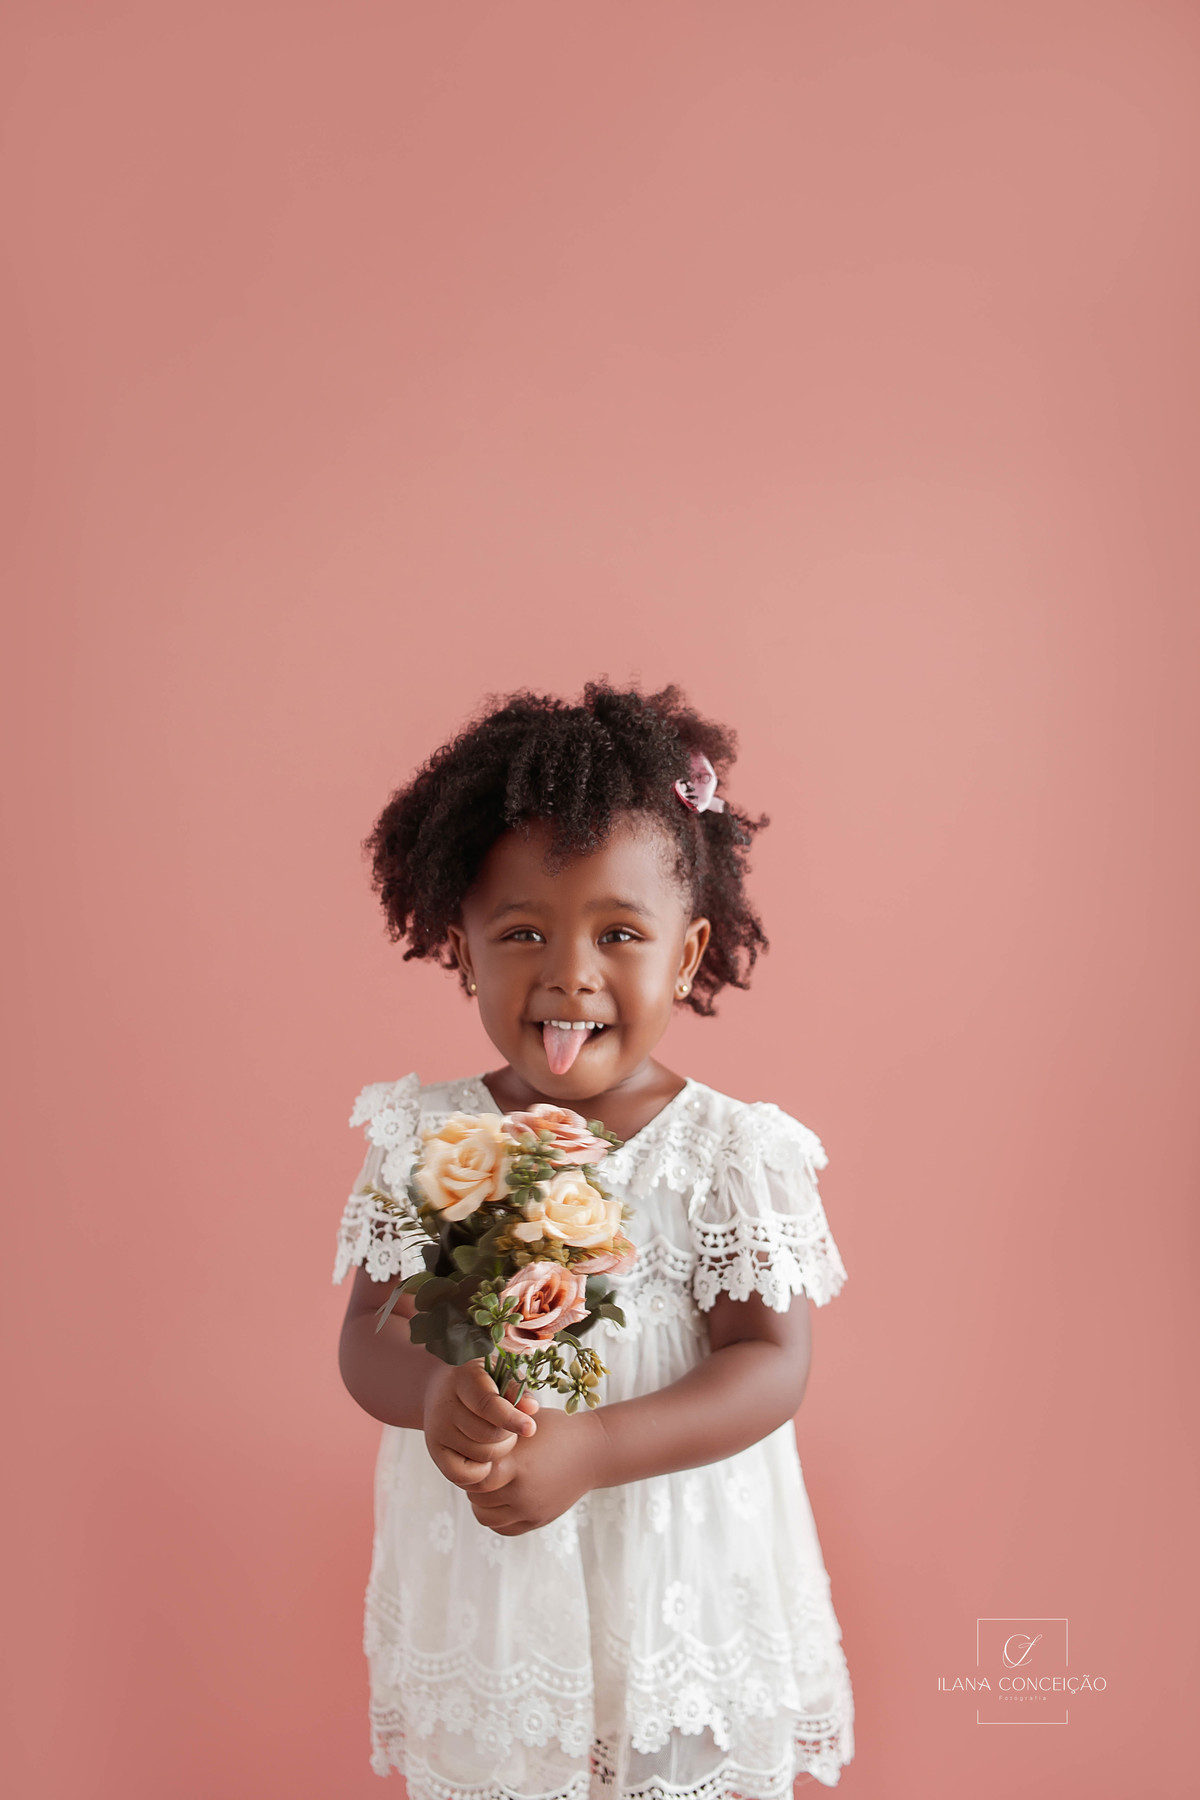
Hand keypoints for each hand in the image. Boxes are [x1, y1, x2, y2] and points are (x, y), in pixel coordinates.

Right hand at [422, 1360, 539, 1488]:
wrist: (443, 1389)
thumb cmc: (482, 1382)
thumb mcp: (501, 1374)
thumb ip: (517, 1391)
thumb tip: (531, 1409)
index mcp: (464, 1378)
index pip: (486, 1404)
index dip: (510, 1418)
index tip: (530, 1428)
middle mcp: (445, 1405)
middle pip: (487, 1434)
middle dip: (509, 1435)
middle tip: (513, 1427)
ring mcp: (437, 1430)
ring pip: (479, 1455)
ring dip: (499, 1451)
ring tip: (499, 1437)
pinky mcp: (435, 1451)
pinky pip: (461, 1475)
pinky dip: (480, 1472)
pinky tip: (487, 1458)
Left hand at [464, 1404, 604, 1535]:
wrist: (592, 1451)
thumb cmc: (556, 1429)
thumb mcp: (526, 1420)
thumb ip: (498, 1425)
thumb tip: (466, 1422)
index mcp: (516, 1464)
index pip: (473, 1475)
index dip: (469, 1465)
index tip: (472, 1455)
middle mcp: (521, 1491)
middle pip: (476, 1497)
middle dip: (473, 1483)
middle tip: (479, 1468)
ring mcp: (530, 1509)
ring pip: (486, 1517)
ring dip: (482, 1502)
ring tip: (490, 1484)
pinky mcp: (538, 1520)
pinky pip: (504, 1528)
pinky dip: (496, 1517)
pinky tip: (500, 1499)